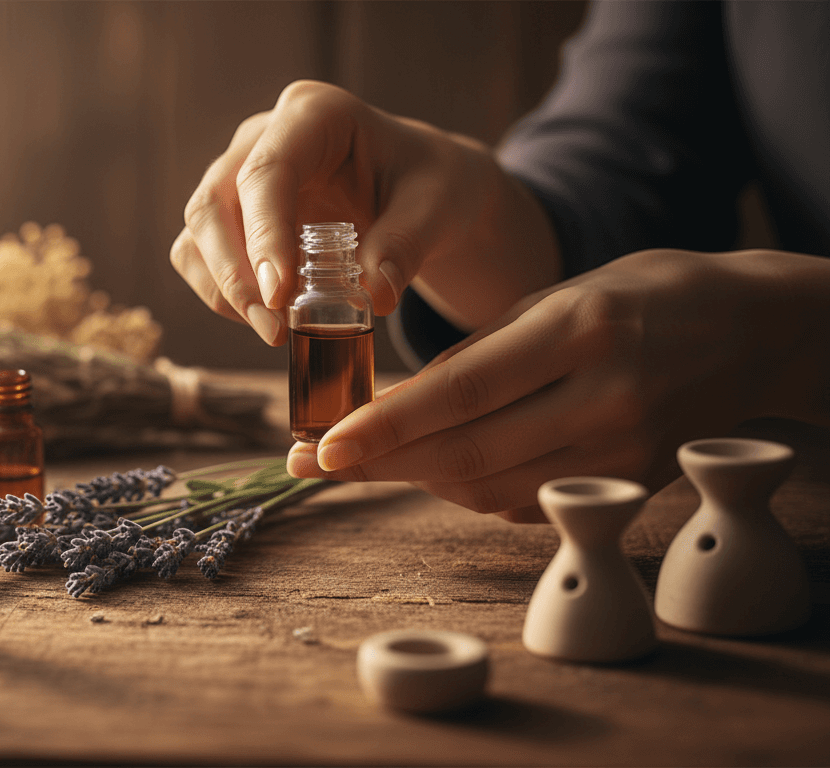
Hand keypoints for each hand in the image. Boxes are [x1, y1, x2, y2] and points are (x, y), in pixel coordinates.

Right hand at [169, 80, 558, 344]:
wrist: (421, 193)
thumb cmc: (429, 185)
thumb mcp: (437, 207)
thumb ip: (407, 244)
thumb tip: (375, 295)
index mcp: (314, 114)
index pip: (266, 171)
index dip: (264, 234)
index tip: (279, 294)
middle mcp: (263, 137)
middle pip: (214, 202)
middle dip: (234, 273)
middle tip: (273, 328)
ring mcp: (239, 175)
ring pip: (199, 232)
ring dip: (223, 289)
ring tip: (274, 332)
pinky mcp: (233, 215)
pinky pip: (201, 255)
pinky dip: (223, 293)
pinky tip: (266, 318)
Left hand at [287, 248, 829, 521]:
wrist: (757, 332)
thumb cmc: (646, 296)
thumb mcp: (565, 293)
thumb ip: (488, 350)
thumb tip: (406, 403)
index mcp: (578, 330)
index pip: (461, 390)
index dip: (385, 426)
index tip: (323, 444)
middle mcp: (603, 396)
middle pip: (466, 451)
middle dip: (377, 463)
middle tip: (310, 464)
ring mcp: (623, 450)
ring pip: (490, 487)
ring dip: (414, 479)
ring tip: (361, 462)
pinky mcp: (632, 483)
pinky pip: (526, 501)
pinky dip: (469, 490)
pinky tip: (433, 471)